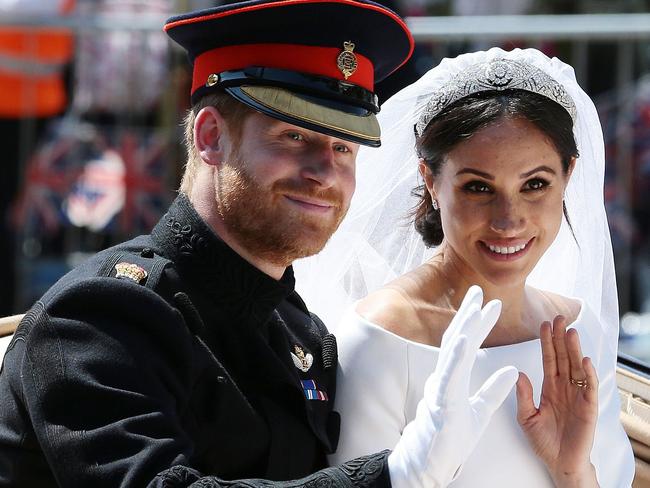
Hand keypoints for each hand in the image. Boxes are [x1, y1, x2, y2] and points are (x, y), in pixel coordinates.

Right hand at [388, 286, 518, 487]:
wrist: (431, 462)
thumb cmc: (451, 438)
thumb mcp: (480, 411)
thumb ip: (494, 390)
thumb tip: (513, 370)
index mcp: (453, 378)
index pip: (467, 345)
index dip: (477, 324)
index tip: (490, 304)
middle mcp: (444, 378)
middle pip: (456, 340)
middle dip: (467, 315)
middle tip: (478, 291)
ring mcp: (441, 388)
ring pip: (452, 353)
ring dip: (464, 328)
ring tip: (475, 308)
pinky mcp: (441, 402)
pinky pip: (448, 376)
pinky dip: (455, 356)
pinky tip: (463, 339)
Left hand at [516, 316, 598, 486]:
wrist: (559, 464)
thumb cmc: (544, 441)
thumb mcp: (526, 417)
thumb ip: (523, 396)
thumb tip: (518, 373)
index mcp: (549, 387)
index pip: (548, 359)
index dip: (546, 342)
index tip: (542, 324)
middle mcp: (564, 388)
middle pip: (563, 357)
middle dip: (560, 338)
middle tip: (558, 317)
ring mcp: (577, 396)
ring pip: (576, 367)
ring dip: (574, 350)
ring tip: (570, 332)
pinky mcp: (588, 408)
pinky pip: (589, 387)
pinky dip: (587, 374)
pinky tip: (584, 360)